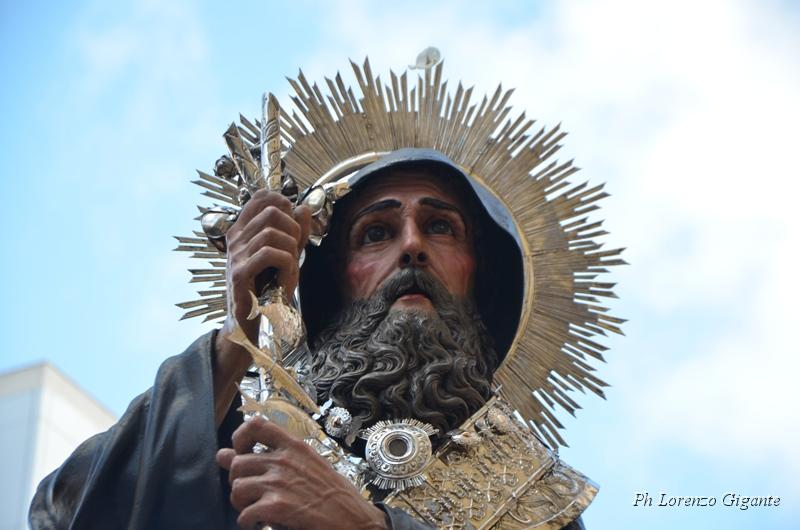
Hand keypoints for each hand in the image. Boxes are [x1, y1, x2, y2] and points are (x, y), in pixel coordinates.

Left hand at [216, 417, 387, 529]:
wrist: (354, 519)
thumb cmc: (334, 493)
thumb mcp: (308, 465)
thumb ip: (271, 457)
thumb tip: (223, 454)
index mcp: (294, 446)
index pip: (256, 425)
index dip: (239, 437)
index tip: (240, 451)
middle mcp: (284, 460)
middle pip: (238, 463)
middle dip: (237, 481)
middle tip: (250, 493)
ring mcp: (280, 482)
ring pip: (237, 488)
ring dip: (241, 503)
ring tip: (254, 509)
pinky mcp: (278, 507)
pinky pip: (244, 514)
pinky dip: (247, 522)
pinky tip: (258, 524)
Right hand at [223, 190, 310, 342]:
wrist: (252, 323)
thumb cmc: (267, 290)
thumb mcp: (287, 255)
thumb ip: (295, 232)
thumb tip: (303, 208)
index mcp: (243, 230)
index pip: (261, 196)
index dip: (284, 203)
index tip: (292, 226)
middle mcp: (235, 238)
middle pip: (271, 211)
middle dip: (293, 228)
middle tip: (295, 251)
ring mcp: (235, 255)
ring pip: (272, 233)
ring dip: (291, 251)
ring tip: (290, 269)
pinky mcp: (239, 274)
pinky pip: (269, 254)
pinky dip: (286, 265)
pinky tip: (286, 279)